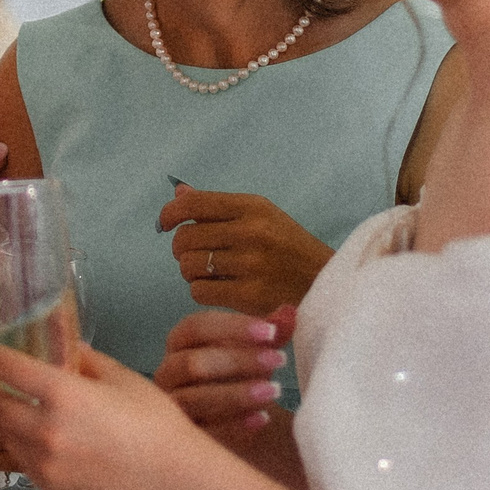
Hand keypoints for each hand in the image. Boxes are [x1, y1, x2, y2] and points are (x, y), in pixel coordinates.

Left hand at [0, 339, 209, 489]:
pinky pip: (20, 459)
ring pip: (4, 435)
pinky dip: (17, 442)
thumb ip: (84, 361)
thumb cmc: (154, 421)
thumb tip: (62, 350)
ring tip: (0, 404)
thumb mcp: (120, 378)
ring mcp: (45, 463)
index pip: (10, 369)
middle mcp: (47, 431)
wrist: (173, 476)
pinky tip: (25, 433)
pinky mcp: (50, 486)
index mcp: (64, 396)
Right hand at [156, 306, 294, 439]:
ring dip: (237, 394)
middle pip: (194, 363)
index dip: (232, 327)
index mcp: (180, 342)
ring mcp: (172, 406)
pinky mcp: (185, 433)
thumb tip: (289, 312)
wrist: (232, 417)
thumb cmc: (239, 373)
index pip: (196, 326)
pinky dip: (235, 425)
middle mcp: (168, 372)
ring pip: (195, 399)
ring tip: (274, 390)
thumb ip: (271, 332)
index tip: (270, 332)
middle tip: (279, 360)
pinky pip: (205, 431)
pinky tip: (263, 418)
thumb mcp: (255, 350)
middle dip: (238, 360)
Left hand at [159, 185, 332, 314]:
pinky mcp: (249, 295)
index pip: (194, 204)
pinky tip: (218, 288)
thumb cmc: (288, 248)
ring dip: (191, 272)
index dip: (170, 213)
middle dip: (182, 249)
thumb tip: (178, 193)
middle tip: (194, 255)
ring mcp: (250, 264)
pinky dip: (202, 291)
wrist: (324, 284)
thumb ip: (218, 207)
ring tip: (210, 273)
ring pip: (189, 266)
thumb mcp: (262, 217)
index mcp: (253, 207)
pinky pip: (200, 291)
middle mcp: (250, 232)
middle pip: (185, 238)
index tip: (165, 223)